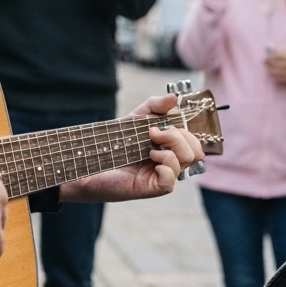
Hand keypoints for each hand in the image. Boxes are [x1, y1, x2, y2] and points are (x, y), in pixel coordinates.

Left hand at [59, 95, 204, 201]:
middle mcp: (170, 163)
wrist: (90, 162)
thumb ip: (155, 106)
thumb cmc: (113, 143)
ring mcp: (163, 176)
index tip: (159, 125)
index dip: (185, 130)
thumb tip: (175, 97)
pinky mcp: (153, 188)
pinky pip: (171, 180)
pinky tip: (151, 162)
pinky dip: (165, 165)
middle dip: (178, 137)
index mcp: (170, 149)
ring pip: (186, 161)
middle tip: (154, 134)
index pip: (194, 142)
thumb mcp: (135, 119)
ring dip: (170, 148)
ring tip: (149, 149)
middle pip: (195, 151)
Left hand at [265, 49, 285, 85]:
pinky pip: (279, 79)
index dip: (271, 56)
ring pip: (276, 72)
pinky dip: (274, 76)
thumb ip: (280, 50)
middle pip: (277, 64)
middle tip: (264, 61)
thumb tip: (268, 48)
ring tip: (268, 67)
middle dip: (268, 63)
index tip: (266, 56)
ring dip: (270, 69)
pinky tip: (272, 73)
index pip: (279, 56)